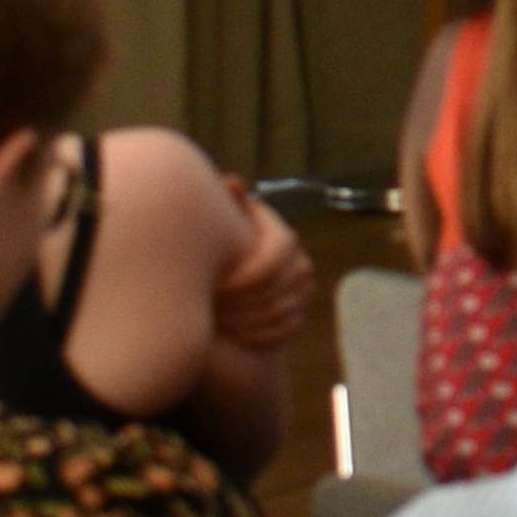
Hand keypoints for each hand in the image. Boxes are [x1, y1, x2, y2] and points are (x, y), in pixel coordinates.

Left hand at [209, 183, 317, 354]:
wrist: (221, 304)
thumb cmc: (213, 261)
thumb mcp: (217, 232)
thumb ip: (225, 208)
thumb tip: (233, 181)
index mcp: (281, 236)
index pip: (281, 249)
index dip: (250, 269)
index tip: (215, 284)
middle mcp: (299, 261)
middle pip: (286, 281)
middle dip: (247, 298)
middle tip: (213, 307)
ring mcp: (303, 291)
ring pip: (286, 307)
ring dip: (250, 317)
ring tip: (217, 322)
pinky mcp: (299, 318)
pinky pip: (288, 326)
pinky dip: (261, 333)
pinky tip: (234, 335)